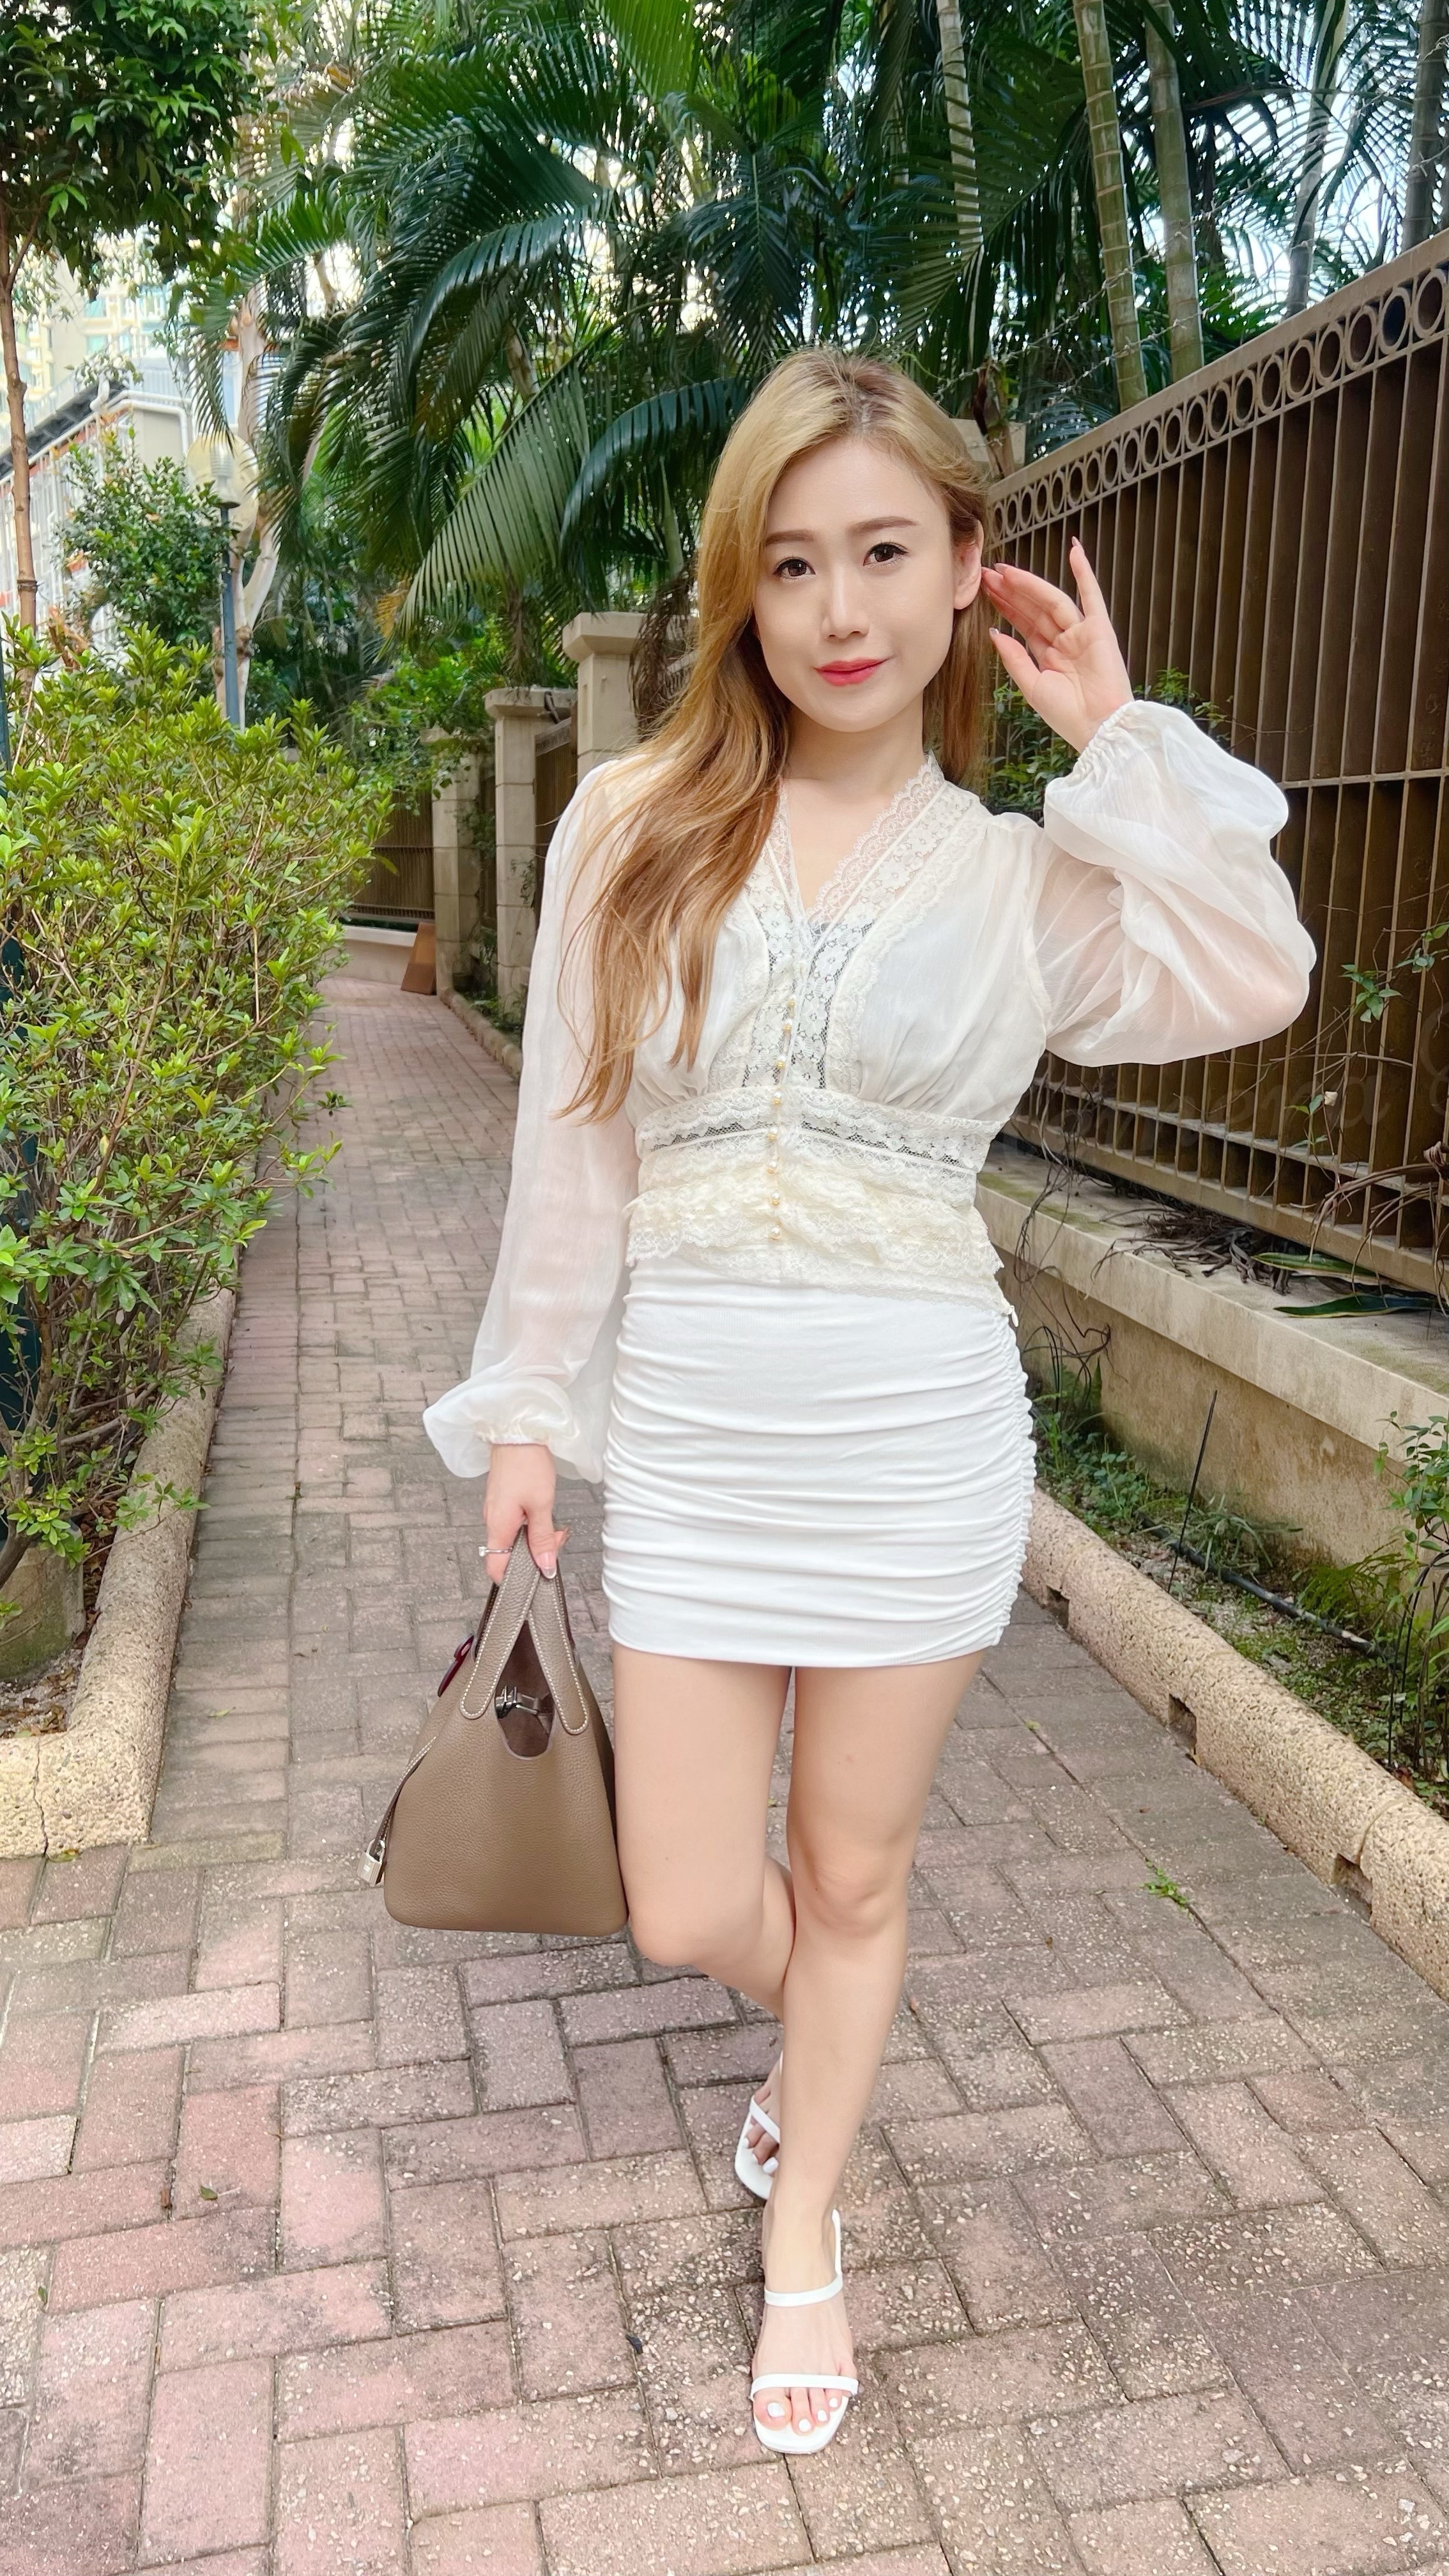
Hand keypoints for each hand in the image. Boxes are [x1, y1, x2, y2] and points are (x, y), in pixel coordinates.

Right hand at [483, 1443, 567, 1578]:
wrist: (517, 1433)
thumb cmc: (527, 1465)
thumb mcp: (542, 1504)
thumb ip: (542, 1538)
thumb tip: (545, 1566)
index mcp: (498, 1527)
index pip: (495, 1568)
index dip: (514, 1579)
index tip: (539, 1572)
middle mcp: (492, 1522)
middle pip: (508, 1555)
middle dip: (535, 1554)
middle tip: (557, 1539)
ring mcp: (496, 1511)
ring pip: (514, 1539)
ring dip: (536, 1537)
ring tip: (555, 1526)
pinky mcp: (502, 1501)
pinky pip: (514, 1524)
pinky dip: (531, 1525)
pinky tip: (544, 1515)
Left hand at [981, 537, 1131, 752]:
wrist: (1096, 727)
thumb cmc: (1067, 715)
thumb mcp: (1032, 686)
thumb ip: (1014, 659)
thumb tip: (994, 633)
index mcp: (1048, 656)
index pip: (1023, 623)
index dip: (1005, 605)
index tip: (984, 589)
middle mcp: (1064, 641)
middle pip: (1034, 609)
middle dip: (1011, 591)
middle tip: (986, 573)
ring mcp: (1082, 633)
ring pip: (1053, 601)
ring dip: (1031, 584)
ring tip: (1006, 571)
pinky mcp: (1100, 630)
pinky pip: (1092, 597)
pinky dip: (1085, 573)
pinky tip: (1075, 551)